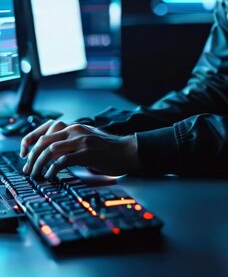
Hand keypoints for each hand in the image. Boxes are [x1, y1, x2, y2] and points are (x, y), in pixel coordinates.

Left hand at [20, 119, 139, 178]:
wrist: (127, 151)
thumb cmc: (106, 150)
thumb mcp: (85, 141)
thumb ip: (68, 144)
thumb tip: (48, 156)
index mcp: (73, 127)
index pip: (45, 129)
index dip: (31, 140)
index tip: (25, 154)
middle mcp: (75, 130)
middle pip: (44, 141)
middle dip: (32, 157)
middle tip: (28, 170)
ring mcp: (81, 140)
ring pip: (50, 150)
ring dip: (39, 164)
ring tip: (36, 175)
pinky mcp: (87, 153)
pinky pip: (63, 160)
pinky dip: (53, 169)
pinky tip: (51, 176)